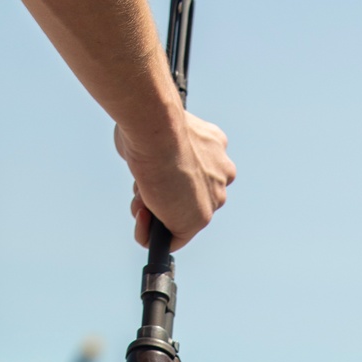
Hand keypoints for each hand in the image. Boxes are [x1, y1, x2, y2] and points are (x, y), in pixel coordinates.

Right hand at [117, 110, 235, 250]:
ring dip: (154, 214)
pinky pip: (175, 239)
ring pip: (180, 218)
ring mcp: (214, 197)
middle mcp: (221, 173)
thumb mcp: (156, 132)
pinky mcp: (201, 218)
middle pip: (187, 197)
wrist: (157, 129)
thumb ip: (158, 150)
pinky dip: (152, 236)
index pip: (193, 174)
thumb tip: (140, 155)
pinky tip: (142, 221)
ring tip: (141, 197)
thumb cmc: (149, 122)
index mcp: (214, 147)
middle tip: (140, 188)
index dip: (165, 178)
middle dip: (160, 197)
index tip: (149, 174)